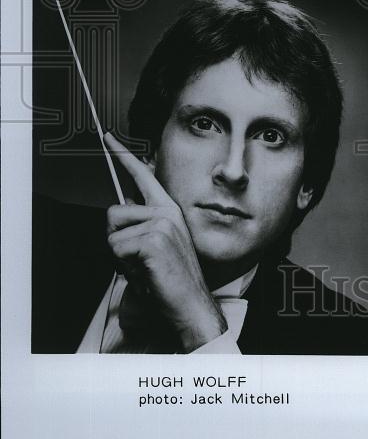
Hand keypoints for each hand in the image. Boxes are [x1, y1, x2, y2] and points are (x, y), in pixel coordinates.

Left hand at [104, 132, 227, 351]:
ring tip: (143, 267)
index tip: (107, 137)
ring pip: (112, 233)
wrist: (190, 302)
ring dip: (120, 256)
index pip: (142, 175)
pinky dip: (124, 267)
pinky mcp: (152, 239)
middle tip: (137, 260)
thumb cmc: (171, 279)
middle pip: (113, 213)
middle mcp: (166, 211)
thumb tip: (123, 210)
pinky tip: (145, 273)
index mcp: (168, 209)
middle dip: (115, 240)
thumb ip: (143, 223)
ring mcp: (161, 223)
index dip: (122, 155)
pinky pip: (116, 249)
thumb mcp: (158, 243)